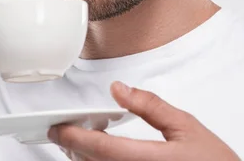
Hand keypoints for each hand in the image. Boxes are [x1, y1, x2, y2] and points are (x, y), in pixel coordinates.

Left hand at [49, 82, 239, 160]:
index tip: (57, 127)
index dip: (72, 137)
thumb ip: (150, 106)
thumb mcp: (186, 126)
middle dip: (72, 146)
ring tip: (80, 140)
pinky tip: (101, 155)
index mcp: (149, 160)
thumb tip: (120, 90)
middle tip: (62, 129)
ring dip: (83, 157)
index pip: (99, 149)